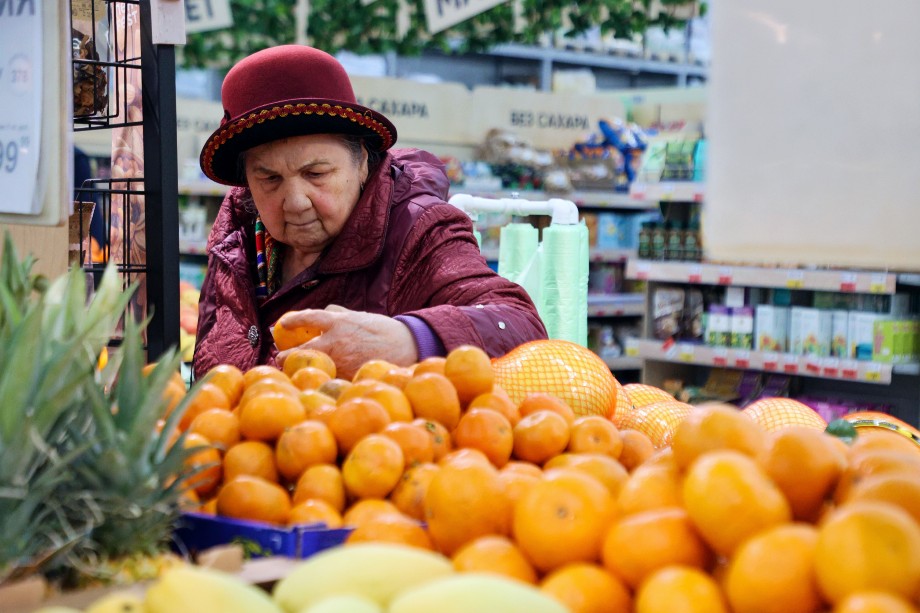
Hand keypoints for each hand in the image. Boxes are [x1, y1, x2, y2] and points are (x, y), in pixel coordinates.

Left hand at [275, 305, 417, 379]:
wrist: (406, 345)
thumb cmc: (384, 329)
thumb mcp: (360, 315)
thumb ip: (341, 313)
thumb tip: (325, 310)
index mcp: (338, 321)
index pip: (308, 318)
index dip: (292, 321)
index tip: (282, 325)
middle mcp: (336, 340)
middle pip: (302, 350)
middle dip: (286, 356)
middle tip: (279, 358)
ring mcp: (341, 360)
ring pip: (313, 367)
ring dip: (302, 370)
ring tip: (295, 372)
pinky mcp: (349, 375)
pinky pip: (330, 378)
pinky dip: (322, 380)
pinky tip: (318, 382)